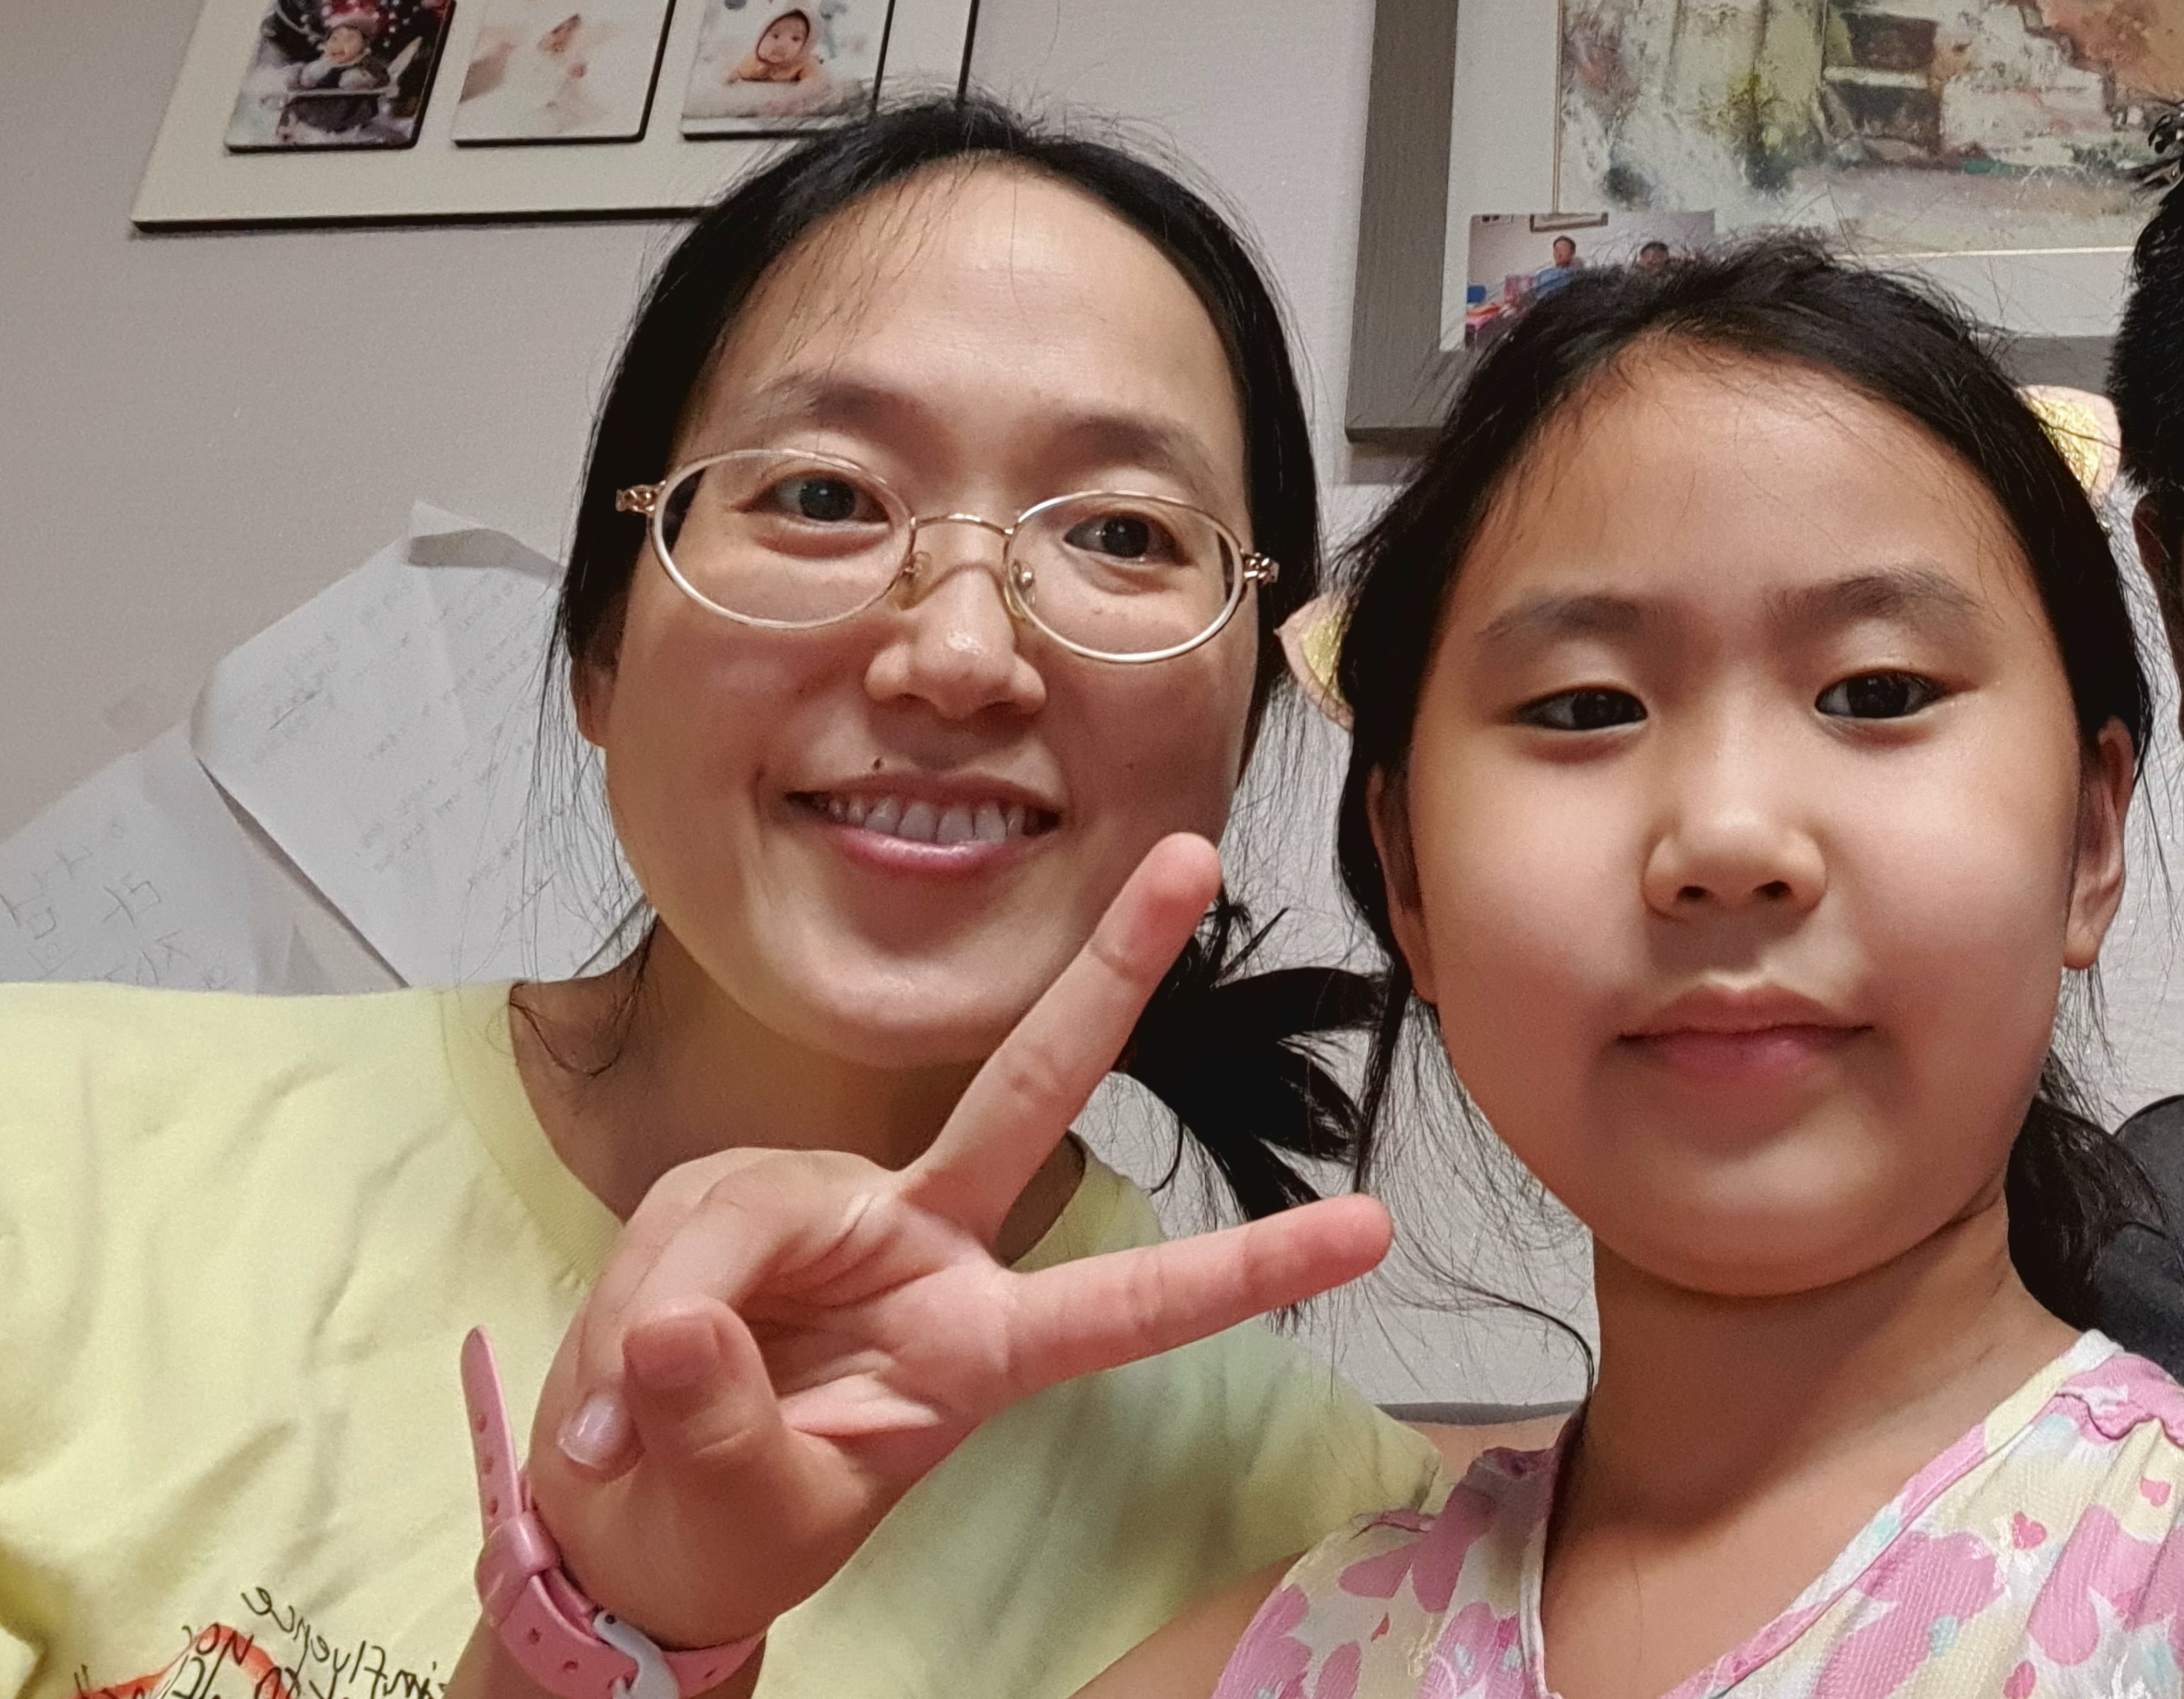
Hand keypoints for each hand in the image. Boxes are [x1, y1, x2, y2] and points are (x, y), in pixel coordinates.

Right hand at [517, 834, 1394, 1649]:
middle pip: (1032, 1089)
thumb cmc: (723, 1529)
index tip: (1373, 1226)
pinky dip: (633, 1317)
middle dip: (1114, 973)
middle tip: (1195, 858)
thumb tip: (676, 1331)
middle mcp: (928, 1245)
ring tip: (620, 1432)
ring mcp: (834, 1208)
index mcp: (982, 1344)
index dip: (1247, 1267)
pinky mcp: (737, 1198)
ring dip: (674, 1314)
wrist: (622, 1527)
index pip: (1132, 1304)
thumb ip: (722, 1426)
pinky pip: (683, 1229)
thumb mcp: (743, 1512)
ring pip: (758, 1205)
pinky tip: (607, 1403)